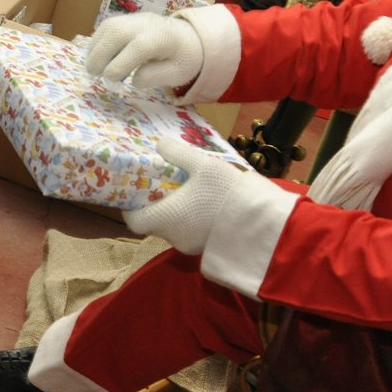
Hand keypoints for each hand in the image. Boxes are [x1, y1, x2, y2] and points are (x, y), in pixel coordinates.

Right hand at [86, 13, 203, 90]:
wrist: (189, 36)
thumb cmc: (183, 58)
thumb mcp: (178, 74)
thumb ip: (156, 77)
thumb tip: (134, 79)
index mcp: (164, 39)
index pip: (138, 47)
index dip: (121, 63)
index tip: (111, 79)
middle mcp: (148, 24)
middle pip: (118, 32)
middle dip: (101, 54)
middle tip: (94, 74)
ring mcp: (137, 18)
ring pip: (110, 27)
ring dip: (95, 47)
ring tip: (92, 67)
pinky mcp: (128, 18)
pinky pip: (108, 25)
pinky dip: (97, 40)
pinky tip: (95, 56)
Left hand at [124, 138, 252, 254]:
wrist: (260, 221)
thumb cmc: (225, 192)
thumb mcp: (201, 164)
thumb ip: (177, 154)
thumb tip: (160, 144)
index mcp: (164, 218)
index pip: (134, 221)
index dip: (131, 207)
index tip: (138, 191)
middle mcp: (173, 236)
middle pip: (154, 223)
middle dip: (157, 205)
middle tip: (164, 185)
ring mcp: (190, 245)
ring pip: (174, 228)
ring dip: (176, 212)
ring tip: (186, 191)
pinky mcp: (207, 247)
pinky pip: (191, 233)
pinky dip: (191, 220)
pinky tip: (204, 203)